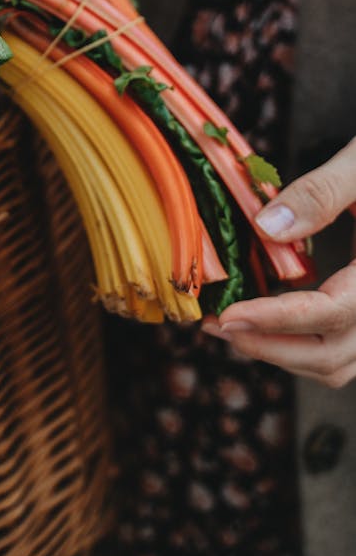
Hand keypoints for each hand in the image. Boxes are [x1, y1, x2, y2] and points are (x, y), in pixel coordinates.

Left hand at [202, 137, 355, 387]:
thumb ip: (321, 193)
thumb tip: (266, 228)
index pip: (331, 313)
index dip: (276, 319)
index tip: (227, 315)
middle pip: (331, 356)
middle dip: (268, 346)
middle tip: (214, 324)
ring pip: (337, 363)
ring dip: (281, 353)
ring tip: (231, 327)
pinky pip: (342, 349)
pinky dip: (300, 345)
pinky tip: (264, 318)